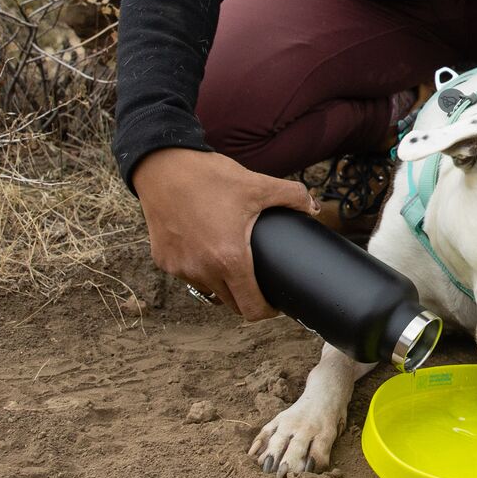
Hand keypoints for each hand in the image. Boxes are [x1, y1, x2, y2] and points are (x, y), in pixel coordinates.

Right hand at [134, 148, 317, 320]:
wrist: (163, 167)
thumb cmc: (209, 177)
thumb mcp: (257, 185)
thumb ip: (292, 196)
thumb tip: (313, 207)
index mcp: (229, 259)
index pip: (251, 308)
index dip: (267, 310)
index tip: (275, 302)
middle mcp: (202, 270)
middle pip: (232, 304)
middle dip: (248, 297)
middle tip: (258, 280)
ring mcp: (180, 268)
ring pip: (209, 290)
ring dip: (223, 283)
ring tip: (233, 261)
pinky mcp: (164, 261)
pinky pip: (188, 275)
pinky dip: (201, 269)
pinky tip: (208, 250)